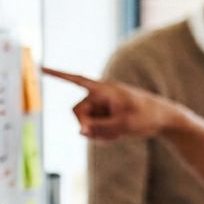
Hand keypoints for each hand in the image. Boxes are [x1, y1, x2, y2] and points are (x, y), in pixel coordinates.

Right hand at [42, 67, 181, 140]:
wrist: (163, 118)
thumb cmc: (146, 116)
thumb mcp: (124, 125)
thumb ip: (99, 128)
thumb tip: (80, 131)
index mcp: (103, 89)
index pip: (76, 79)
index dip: (57, 75)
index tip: (40, 68)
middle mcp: (99, 96)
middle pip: (77, 112)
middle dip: (86, 125)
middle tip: (101, 134)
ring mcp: (101, 107)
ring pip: (85, 124)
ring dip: (97, 133)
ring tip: (118, 133)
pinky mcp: (105, 117)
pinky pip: (94, 129)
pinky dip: (102, 136)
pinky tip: (117, 136)